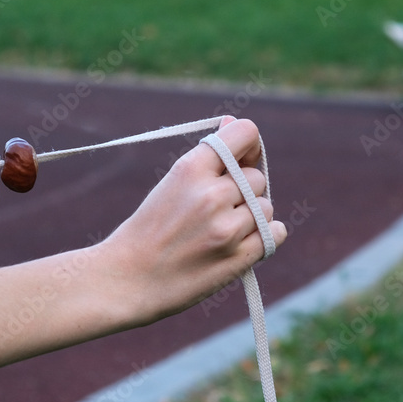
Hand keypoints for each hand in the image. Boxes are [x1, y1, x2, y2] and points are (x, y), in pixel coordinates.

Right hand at [95, 117, 287, 324]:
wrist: (126, 280)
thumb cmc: (150, 228)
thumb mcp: (173, 182)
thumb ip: (209, 157)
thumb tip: (232, 121)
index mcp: (191, 169)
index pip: (245, 133)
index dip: (249, 147)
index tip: (242, 160)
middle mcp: (212, 195)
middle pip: (257, 178)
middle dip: (244, 191)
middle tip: (218, 210)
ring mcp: (227, 228)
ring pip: (266, 207)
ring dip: (252, 217)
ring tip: (220, 231)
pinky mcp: (239, 258)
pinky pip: (276, 233)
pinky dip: (265, 237)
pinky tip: (241, 242)